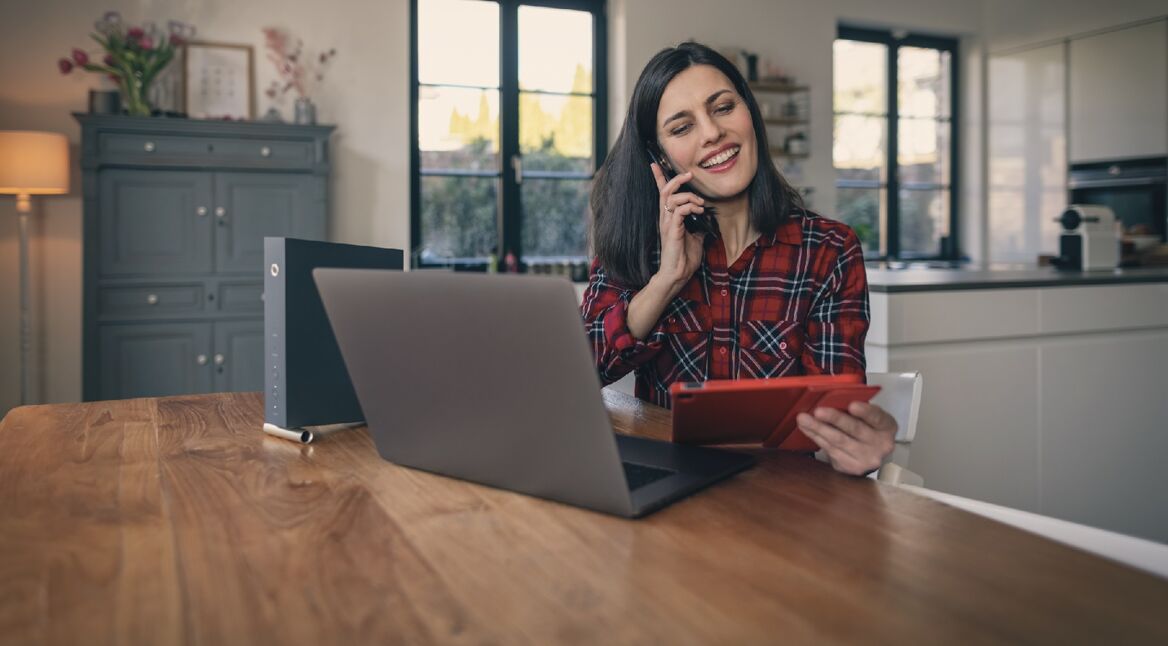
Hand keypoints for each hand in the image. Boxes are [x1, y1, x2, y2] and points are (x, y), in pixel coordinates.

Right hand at [650, 162, 705, 294]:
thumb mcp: (696, 238)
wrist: (678, 273)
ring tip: (700, 204)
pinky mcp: (672, 230)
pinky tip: (699, 212)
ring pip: (672, 197)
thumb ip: (699, 226)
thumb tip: (707, 218)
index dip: (658, 178)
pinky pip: (679, 210)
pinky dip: (691, 207)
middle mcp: (665, 218)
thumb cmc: (685, 258)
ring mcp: (667, 224)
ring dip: (689, 196)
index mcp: (669, 218)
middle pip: (665, 190)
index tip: (654, 164)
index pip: (661, 194)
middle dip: (676, 179)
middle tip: (689, 175)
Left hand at [796, 401, 896, 475]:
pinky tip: (808, 429)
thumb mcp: (870, 416)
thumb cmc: (869, 429)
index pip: (877, 417)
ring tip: (804, 419)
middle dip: (835, 419)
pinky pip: (830, 450)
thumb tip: (833, 398)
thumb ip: (857, 408)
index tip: (852, 405)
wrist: (871, 454)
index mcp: (887, 427)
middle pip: (855, 430)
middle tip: (819, 412)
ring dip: (818, 429)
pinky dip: (816, 437)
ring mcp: (866, 458)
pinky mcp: (851, 467)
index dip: (865, 411)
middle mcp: (880, 445)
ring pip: (838, 441)